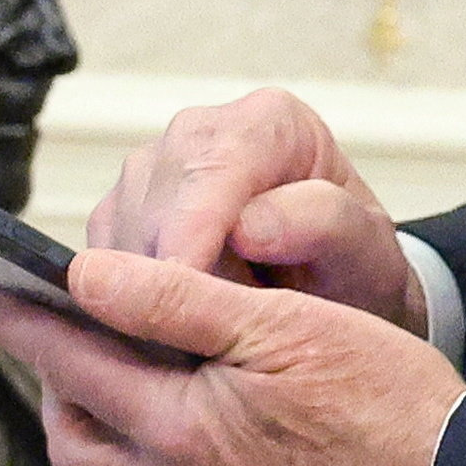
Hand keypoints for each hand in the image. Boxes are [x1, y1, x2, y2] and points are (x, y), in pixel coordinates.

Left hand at [0, 244, 462, 465]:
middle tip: (60, 341)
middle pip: (77, 441)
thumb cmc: (386, 409)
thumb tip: (85, 277)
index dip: (22, 321)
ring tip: (129, 382)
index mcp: (174, 429)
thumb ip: (175, 301)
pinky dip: (166, 465)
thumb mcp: (282, 327)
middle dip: (55, 389)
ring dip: (109, 429)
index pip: (69, 365)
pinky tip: (204, 436)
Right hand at [88, 88, 431, 341]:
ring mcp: (150, 173)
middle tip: (206, 341)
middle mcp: (198, 135)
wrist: (332, 298)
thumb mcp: (366, 256)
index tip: (187, 295)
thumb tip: (249, 225)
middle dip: (168, 276)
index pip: (211, 172)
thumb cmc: (351, 272)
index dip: (192, 236)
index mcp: (268, 124)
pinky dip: (125, 303)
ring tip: (198, 337)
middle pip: (153, 205)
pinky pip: (98, 263)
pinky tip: (170, 328)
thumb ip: (325, 227)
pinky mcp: (116, 214)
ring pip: (115, 237)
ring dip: (145, 294)